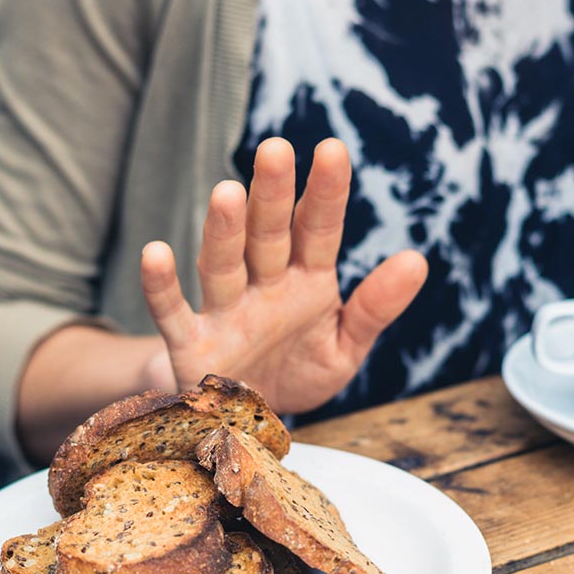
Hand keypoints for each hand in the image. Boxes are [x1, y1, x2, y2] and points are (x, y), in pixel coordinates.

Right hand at [138, 137, 427, 412]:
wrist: (249, 424)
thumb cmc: (298, 371)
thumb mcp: (345, 346)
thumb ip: (376, 307)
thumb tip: (418, 261)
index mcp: (306, 281)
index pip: (317, 229)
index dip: (325, 192)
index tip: (333, 149)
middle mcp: (263, 286)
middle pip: (267, 235)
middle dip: (271, 194)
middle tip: (275, 149)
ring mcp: (225, 312)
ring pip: (223, 264)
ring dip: (224, 230)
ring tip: (226, 192)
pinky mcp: (192, 346)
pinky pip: (173, 313)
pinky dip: (162, 287)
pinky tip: (156, 254)